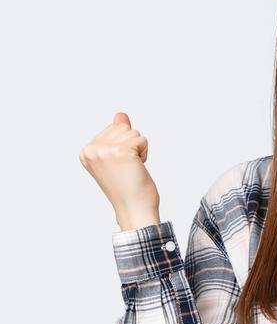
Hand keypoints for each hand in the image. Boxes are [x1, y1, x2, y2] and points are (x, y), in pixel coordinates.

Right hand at [80, 112, 159, 230]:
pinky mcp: (121, 151)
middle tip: (127, 168)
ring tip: (131, 169)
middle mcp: (91, 150)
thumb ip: (117, 135)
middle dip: (131, 146)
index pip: (113, 129)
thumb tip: (120, 115)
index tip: (119, 166)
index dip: (123, 146)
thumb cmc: (128, 187)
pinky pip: (142, 139)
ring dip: (138, 150)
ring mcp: (104, 150)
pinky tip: (138, 168)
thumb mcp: (119, 158)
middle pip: (123, 128)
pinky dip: (144, 153)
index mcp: (86, 152)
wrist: (134, 209)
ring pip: (133, 132)